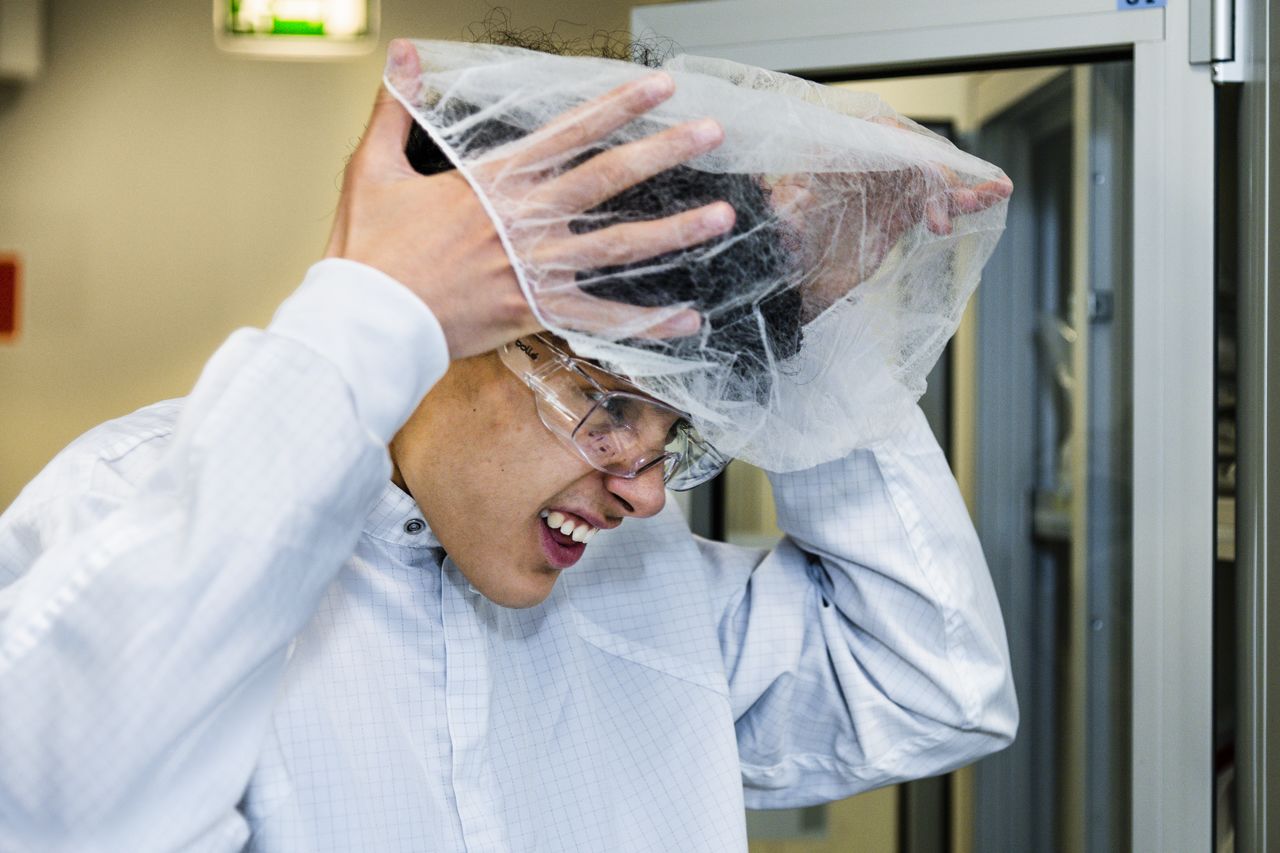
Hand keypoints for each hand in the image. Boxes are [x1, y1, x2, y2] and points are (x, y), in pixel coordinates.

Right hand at [326, 40, 733, 358]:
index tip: (660, 86)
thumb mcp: (373, 167)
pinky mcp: (536, 313)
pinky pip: (602, 320)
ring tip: (723, 215)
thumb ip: (397, 107)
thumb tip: (406, 56)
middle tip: (712, 132)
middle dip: (664, 151)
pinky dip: (647, 322)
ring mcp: (536, 268)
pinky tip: (689, 318)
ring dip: (675, 231)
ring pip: (619, 246)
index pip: (569, 131)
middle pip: (609, 178)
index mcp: (493, 183)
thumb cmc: (368, 253)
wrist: (367, 323)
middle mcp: (525, 221)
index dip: (618, 105)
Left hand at [768, 119, 1011, 319]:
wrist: (790, 284)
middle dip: (935, 175)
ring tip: (989, 195)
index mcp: (834, 156)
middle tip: (945, 203)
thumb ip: (787, 201)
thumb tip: (786, 192)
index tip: (924, 173)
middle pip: (910, 157)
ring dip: (960, 187)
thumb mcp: (781, 217)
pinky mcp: (898, 214)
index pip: (877, 137)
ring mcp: (883, 190)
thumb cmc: (780, 245)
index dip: (904, 149)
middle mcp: (862, 168)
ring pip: (929, 179)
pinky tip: (991, 196)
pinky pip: (935, 201)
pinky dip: (962, 200)